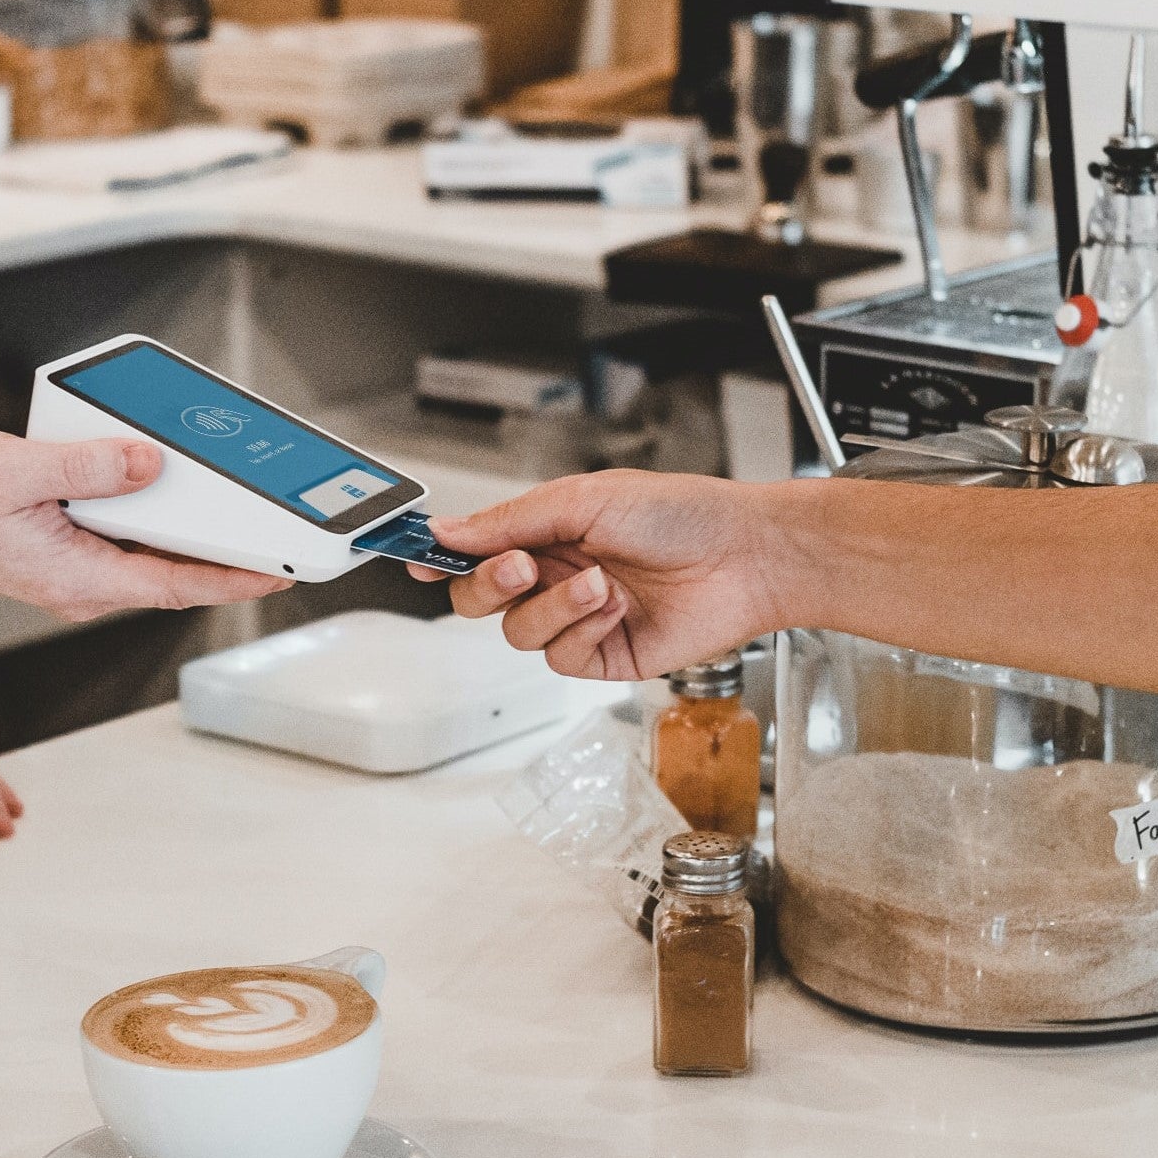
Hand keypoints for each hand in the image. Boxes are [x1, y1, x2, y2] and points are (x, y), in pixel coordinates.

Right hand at [0, 429, 289, 621]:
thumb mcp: (14, 470)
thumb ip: (85, 468)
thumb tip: (148, 463)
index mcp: (75, 577)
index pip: (176, 584)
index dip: (236, 578)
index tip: (283, 569)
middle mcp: (83, 584)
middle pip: (174, 571)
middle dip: (229, 552)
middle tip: (282, 528)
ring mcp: (76, 570)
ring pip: (152, 554)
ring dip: (193, 532)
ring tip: (242, 502)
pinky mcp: (68, 550)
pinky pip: (126, 538)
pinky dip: (156, 516)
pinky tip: (171, 484)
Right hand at [419, 470, 788, 679]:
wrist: (745, 557)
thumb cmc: (681, 514)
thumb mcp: (584, 499)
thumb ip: (509, 519)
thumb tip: (448, 529)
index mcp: (546, 530)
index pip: (476, 547)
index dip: (441, 554)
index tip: (413, 557)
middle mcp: (556, 575)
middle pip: (480, 597)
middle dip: (490, 584)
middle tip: (521, 566)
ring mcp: (578, 618)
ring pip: (518, 632)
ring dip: (554, 607)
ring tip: (599, 584)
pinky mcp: (604, 655)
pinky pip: (561, 658)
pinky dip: (583, 632)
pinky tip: (616, 609)